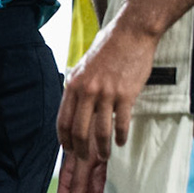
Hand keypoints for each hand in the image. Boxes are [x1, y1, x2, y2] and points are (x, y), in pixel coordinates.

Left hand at [57, 15, 158, 161]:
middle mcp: (86, 90)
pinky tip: (120, 142)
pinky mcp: (125, 94)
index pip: (63, 119)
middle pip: (79, 129)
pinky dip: (120, 136)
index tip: (68, 149)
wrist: (131, 33)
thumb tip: (75, 105)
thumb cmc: (109, 48)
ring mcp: (106, 93)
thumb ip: (79, 86)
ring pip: (100, 130)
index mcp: (73, 84)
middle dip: (80, 149)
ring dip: (101, 148)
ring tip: (104, 156)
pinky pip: (120, 122)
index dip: (64, 138)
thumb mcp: (84, 66)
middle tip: (85, 159)